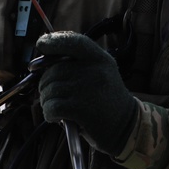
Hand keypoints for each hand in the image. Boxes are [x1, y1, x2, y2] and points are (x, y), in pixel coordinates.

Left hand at [36, 32, 139, 156]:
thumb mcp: (101, 73)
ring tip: (54, 108)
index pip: (74, 41)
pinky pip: (52, 106)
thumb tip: (42, 62)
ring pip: (50, 89)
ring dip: (46, 100)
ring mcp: (87, 89)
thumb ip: (79, 64)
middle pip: (55, 70)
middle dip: (45, 83)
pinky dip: (49, 113)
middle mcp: (95, 70)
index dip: (54, 41)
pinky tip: (55, 117)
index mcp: (100, 58)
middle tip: (48, 94)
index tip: (42, 44)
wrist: (127, 127)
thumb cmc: (106, 100)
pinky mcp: (81, 109)